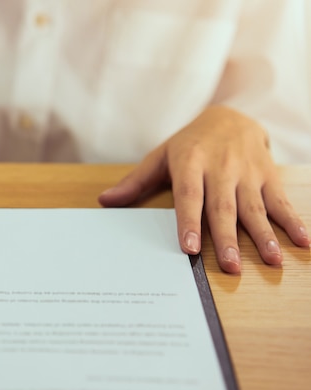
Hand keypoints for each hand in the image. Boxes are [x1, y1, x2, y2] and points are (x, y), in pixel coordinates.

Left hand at [98, 105, 309, 273]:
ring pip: (254, 206)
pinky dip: (292, 221)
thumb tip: (105, 202)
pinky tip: (303, 242)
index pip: (189, 195)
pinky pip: (281, 200)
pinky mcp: (268, 175)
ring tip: (271, 261)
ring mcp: (247, 172)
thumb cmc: (189, 144)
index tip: (190, 247)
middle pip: (223, 206)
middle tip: (231, 267)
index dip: (190, 221)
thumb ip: (135, 182)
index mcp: (190, 162)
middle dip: (228, 238)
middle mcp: (220, 167)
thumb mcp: (160, 157)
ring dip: (264, 235)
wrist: (230, 116)